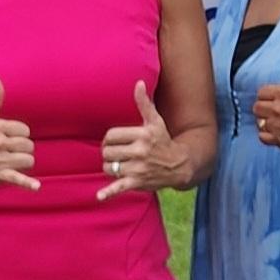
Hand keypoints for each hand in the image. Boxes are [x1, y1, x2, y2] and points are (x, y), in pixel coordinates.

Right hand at [0, 77, 40, 191]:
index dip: (19, 135)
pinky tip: (36, 186)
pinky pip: (18, 178)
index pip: (24, 130)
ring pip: (28, 159)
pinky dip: (27, 183)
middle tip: (8, 151)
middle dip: (21, 149)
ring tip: (11, 162)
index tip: (9, 139)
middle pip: (28, 145)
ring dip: (23, 162)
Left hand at [99, 81, 187, 199]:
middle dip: (109, 153)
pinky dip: (109, 192)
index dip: (109, 139)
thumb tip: (138, 83)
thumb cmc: (163, 141)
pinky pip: (119, 187)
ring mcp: (138, 168)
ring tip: (119, 166)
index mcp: (142, 134)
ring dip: (110, 167)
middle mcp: (140, 151)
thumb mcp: (155, 121)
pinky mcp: (137, 182)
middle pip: (107, 152)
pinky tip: (99, 196)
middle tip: (117, 154)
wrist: (179, 165)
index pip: (110, 135)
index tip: (116, 142)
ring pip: (109, 167)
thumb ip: (144, 102)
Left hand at [253, 43, 279, 152]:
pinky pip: (262, 137)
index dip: (267, 95)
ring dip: (266, 121)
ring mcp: (278, 125)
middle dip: (264, 107)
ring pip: (259, 121)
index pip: (261, 92)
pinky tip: (276, 130)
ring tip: (277, 120)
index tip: (276, 98)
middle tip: (275, 109)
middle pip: (257, 107)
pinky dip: (266, 134)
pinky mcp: (279, 140)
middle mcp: (278, 109)